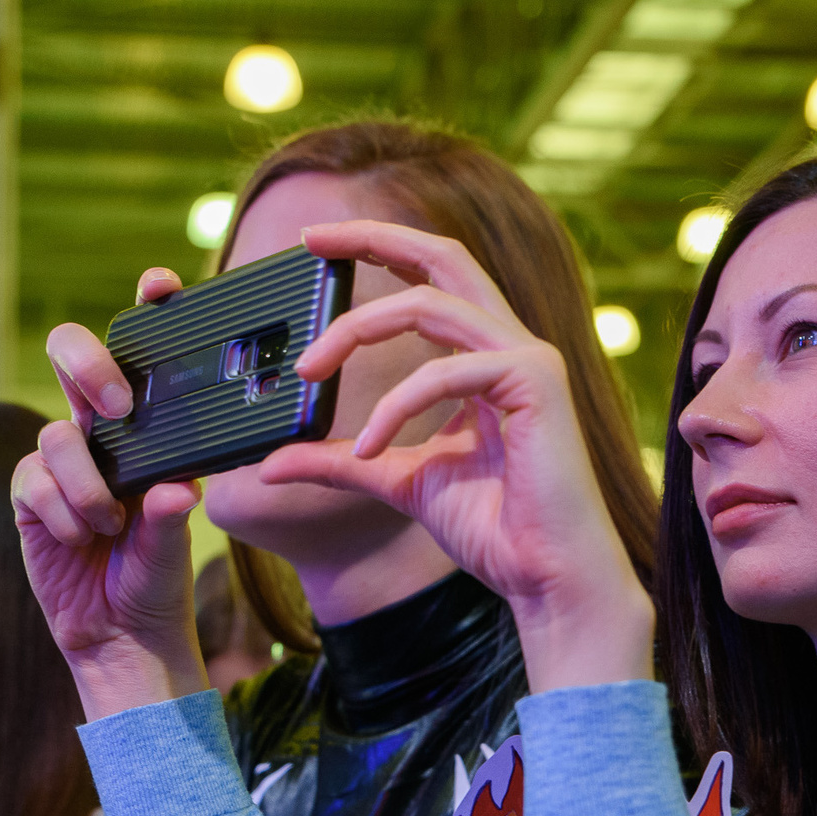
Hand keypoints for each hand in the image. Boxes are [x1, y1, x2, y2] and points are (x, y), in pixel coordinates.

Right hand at [15, 285, 210, 718]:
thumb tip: (177, 490)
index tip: (161, 283)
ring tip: (107, 526)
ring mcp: (62, 461)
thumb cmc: (157, 581)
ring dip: (85, 482)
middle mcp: (102, 434)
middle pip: (72, 357)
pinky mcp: (30, 495)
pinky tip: (78, 539)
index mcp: (148, 430)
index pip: (143, 354)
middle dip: (90, 367)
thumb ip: (171, 516)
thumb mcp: (176, 545)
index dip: (148, 308)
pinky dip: (59, 511)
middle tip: (118, 405)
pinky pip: (33, 479)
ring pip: (57, 434)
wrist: (121, 636)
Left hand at [263, 220, 651, 691]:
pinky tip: (370, 448)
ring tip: (308, 372)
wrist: (548, 579)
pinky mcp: (536, 384)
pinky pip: (447, 372)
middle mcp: (510, 345)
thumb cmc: (493, 529)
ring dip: (357, 329)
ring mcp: (528, 359)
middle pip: (443, 255)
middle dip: (374, 236)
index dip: (379, 247)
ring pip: (429, 305)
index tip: (313, 243)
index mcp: (485, 356)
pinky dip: (396, 406)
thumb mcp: (398, 481)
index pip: (432, 276)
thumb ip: (341, 463)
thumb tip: (268, 464)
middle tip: (308, 239)